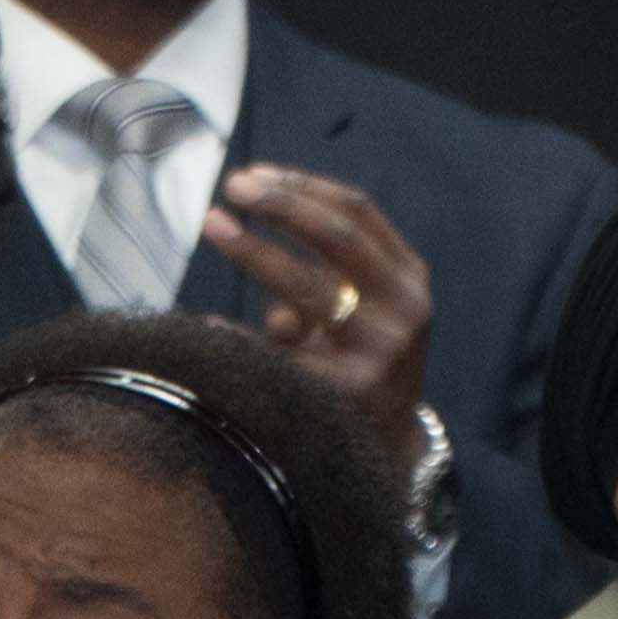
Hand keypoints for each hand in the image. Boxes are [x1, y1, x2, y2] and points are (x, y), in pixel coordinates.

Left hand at [200, 164, 435, 434]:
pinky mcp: (347, 393)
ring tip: (214, 224)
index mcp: (409, 278)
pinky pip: (282, 354)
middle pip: (338, 237)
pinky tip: (208, 326)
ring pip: (308, 288)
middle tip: (234, 185)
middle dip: (282, 205)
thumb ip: (319, 269)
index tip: (257, 173)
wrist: (388, 445)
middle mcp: (403, 309)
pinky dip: (241, 336)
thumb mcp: (361, 308)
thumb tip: (244, 236)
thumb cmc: (360, 360)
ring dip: (255, 251)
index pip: (358, 212)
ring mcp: (378, 352)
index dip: (305, 187)